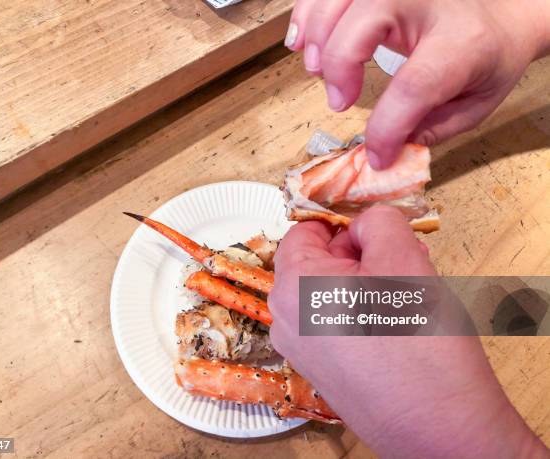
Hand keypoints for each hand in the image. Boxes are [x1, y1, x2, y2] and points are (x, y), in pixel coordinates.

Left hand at [269, 206, 548, 457]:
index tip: (375, 233)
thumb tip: (364, 225)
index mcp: (292, 285)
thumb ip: (378, 223)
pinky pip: (334, 325)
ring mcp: (301, 350)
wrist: (439, 429)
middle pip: (317, 263)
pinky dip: (361, 314)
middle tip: (404, 261)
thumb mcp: (403, 258)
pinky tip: (398, 323)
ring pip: (329, 294)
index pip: (305, 231)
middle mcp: (285, 319)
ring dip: (366, 284)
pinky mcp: (322, 373)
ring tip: (408, 294)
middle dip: (361, 256)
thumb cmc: (418, 343)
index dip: (343, 225)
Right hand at [284, 0, 549, 168]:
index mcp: (462, 42)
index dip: (386, 128)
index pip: (414, 85)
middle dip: (338, 68)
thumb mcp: (473, 106)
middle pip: (362, 24)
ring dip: (316, 40)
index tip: (376, 155)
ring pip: (338, 1)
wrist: (501, 13)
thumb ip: (428, 131)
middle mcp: (428, 1)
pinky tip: (302, 41)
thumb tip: (382, 152)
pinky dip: (306, 16)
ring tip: (317, 71)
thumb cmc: (486, 60)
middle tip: (340, 101)